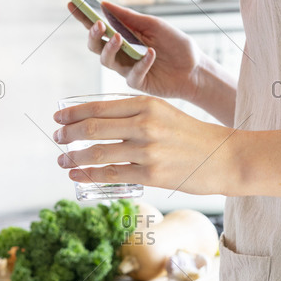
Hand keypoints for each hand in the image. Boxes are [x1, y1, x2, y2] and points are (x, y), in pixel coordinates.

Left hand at [52, 95, 235, 194]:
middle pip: (93, 127)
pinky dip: (90, 175)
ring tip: (63, 161)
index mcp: (147, 104)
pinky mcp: (152, 174)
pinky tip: (78, 175)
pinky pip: (112, 174)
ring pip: (99, 152)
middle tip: (56, 138)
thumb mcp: (164, 114)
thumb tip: (99, 124)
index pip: (99, 107)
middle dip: (68, 134)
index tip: (58, 119)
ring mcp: (148, 150)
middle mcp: (145, 124)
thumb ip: (135, 116)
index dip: (73, 113)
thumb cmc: (192, 136)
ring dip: (74, 157)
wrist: (225, 157)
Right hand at [68, 1, 206, 101]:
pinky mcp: (138, 84)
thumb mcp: (155, 25)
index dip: (83, 17)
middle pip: (96, 46)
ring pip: (107, 62)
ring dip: (111, 48)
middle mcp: (121, 53)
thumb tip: (103, 4)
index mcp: (123, 36)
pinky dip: (141, 63)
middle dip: (93, 35)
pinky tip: (151, 54)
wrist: (196, 69)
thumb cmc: (176, 45)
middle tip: (99, 25)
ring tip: (120, 38)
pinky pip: (132, 74)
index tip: (71, 3)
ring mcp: (127, 69)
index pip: (98, 26)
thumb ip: (129, 17)